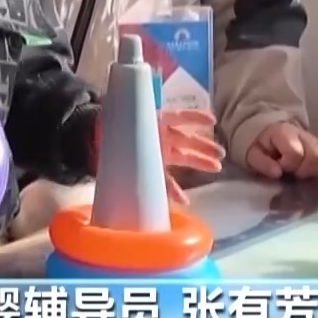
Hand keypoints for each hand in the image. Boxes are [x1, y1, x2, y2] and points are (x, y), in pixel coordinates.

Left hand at [92, 107, 225, 203]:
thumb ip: (131, 121)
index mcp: (155, 121)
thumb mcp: (121, 120)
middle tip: (221, 153)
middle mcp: (161, 136)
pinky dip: (174, 190)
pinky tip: (184, 200)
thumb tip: (134, 117)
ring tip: (217, 167)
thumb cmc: (112, 125)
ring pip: (184, 157)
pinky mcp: (153, 167)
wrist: (95, 138)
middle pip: (186, 140)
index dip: (195, 117)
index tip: (212, 120)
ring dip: (199, 162)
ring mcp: (159, 151)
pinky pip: (166, 180)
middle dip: (204, 146)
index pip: (179, 117)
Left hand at [245, 122, 317, 179]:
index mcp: (284, 133)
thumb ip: (262, 163)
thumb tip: (277, 173)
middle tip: (294, 174)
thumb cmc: (261, 146)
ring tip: (303, 174)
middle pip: (316, 156)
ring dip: (317, 172)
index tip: (281, 169)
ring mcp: (317, 141)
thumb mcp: (252, 154)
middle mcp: (304, 135)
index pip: (296, 153)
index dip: (289, 165)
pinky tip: (313, 173)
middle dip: (305, 171)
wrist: (270, 132)